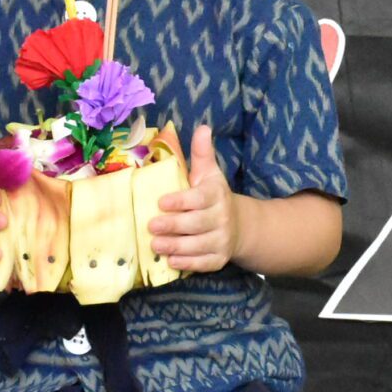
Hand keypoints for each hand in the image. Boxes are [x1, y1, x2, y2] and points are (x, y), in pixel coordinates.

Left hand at [149, 126, 238, 272]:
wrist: (241, 226)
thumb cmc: (213, 196)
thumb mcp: (209, 173)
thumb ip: (202, 153)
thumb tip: (203, 127)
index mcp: (216, 195)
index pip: (199, 199)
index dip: (180, 202)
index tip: (161, 202)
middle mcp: (221, 218)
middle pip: (196, 224)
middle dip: (173, 226)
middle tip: (151, 226)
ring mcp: (222, 240)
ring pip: (198, 246)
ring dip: (175, 247)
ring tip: (155, 245)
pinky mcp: (219, 259)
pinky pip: (203, 263)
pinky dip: (187, 263)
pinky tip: (171, 261)